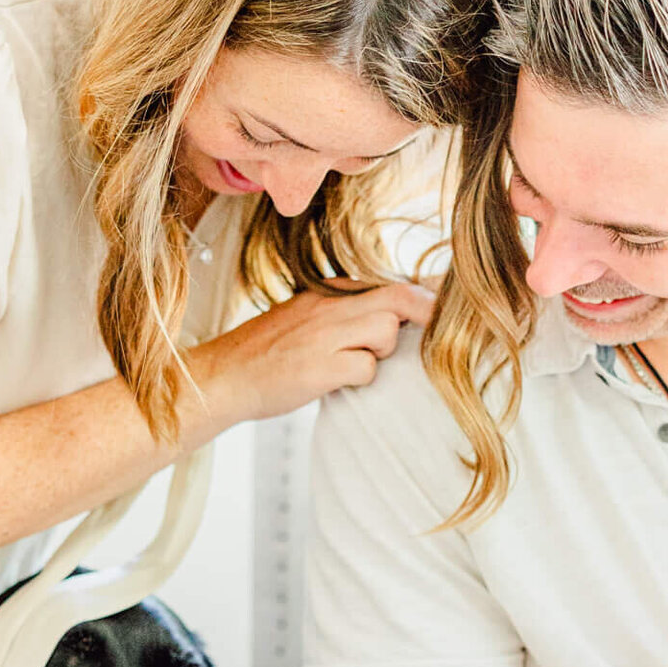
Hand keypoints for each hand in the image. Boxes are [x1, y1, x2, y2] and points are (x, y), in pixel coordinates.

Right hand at [198, 279, 434, 426]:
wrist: (222, 377)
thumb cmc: (268, 354)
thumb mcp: (307, 318)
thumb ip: (347, 314)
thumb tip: (397, 317)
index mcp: (328, 292)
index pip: (389, 284)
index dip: (424, 297)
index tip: (445, 306)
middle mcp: (327, 305)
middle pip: (398, 298)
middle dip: (425, 315)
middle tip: (438, 334)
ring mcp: (322, 333)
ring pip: (386, 330)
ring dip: (381, 351)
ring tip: (353, 363)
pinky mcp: (318, 365)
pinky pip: (365, 367)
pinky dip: (359, 379)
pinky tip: (336, 382)